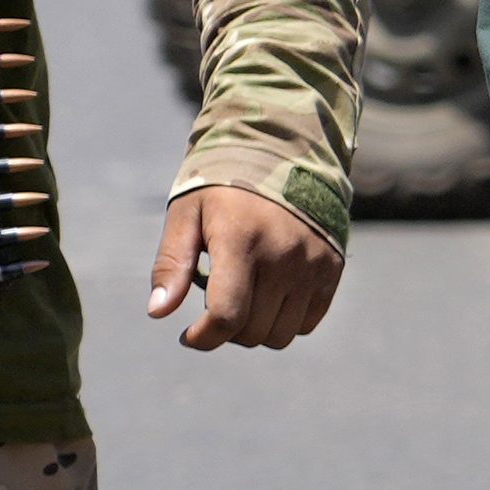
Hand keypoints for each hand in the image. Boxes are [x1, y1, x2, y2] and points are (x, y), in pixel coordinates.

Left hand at [146, 185, 342, 349]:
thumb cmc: (223, 186)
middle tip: (217, 300)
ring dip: (255, 329)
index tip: (189, 335)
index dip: (203, 338)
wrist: (284, 152)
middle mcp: (283, 255)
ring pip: (279, 336)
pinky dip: (284, 320)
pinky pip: (306, 323)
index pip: (226, 316)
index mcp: (241, 240)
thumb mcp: (186, 214)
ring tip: (244, 297)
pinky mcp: (332, 268)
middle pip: (250, 332)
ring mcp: (312, 263)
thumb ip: (172, 263)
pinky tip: (270, 295)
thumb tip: (158, 312)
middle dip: (225, 329)